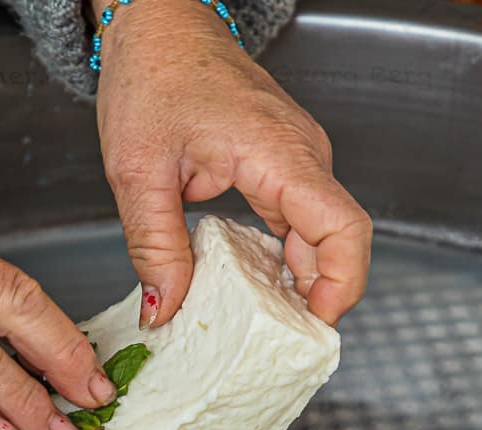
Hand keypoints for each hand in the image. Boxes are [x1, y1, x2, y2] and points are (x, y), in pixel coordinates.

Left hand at [93, 0, 371, 327]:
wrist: (158, 26)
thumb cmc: (153, 74)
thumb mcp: (138, 170)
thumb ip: (154, 246)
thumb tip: (166, 309)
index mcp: (279, 153)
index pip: (344, 228)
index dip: (341, 286)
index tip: (314, 327)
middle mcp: (302, 155)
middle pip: (339, 241)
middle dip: (317, 298)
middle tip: (278, 346)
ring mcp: (297, 159)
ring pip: (320, 234)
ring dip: (299, 282)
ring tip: (262, 327)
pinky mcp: (282, 164)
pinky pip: (299, 221)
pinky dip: (283, 259)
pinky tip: (252, 287)